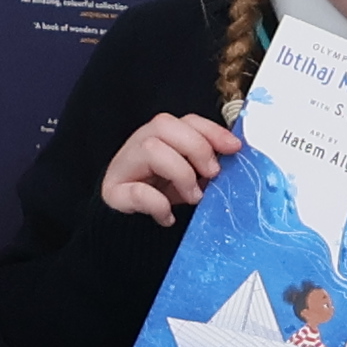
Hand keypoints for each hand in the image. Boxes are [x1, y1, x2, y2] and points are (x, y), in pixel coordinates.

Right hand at [98, 110, 237, 223]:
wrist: (128, 225)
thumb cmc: (162, 195)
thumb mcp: (191, 176)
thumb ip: (207, 163)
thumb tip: (234, 158)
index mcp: (162, 136)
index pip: (187, 120)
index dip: (212, 130)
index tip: (234, 148)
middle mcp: (140, 143)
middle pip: (165, 125)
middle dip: (196, 147)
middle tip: (212, 174)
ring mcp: (124, 165)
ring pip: (150, 148)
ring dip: (180, 173)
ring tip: (193, 196)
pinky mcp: (113, 192)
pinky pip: (136, 191)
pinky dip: (157, 204)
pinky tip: (167, 216)